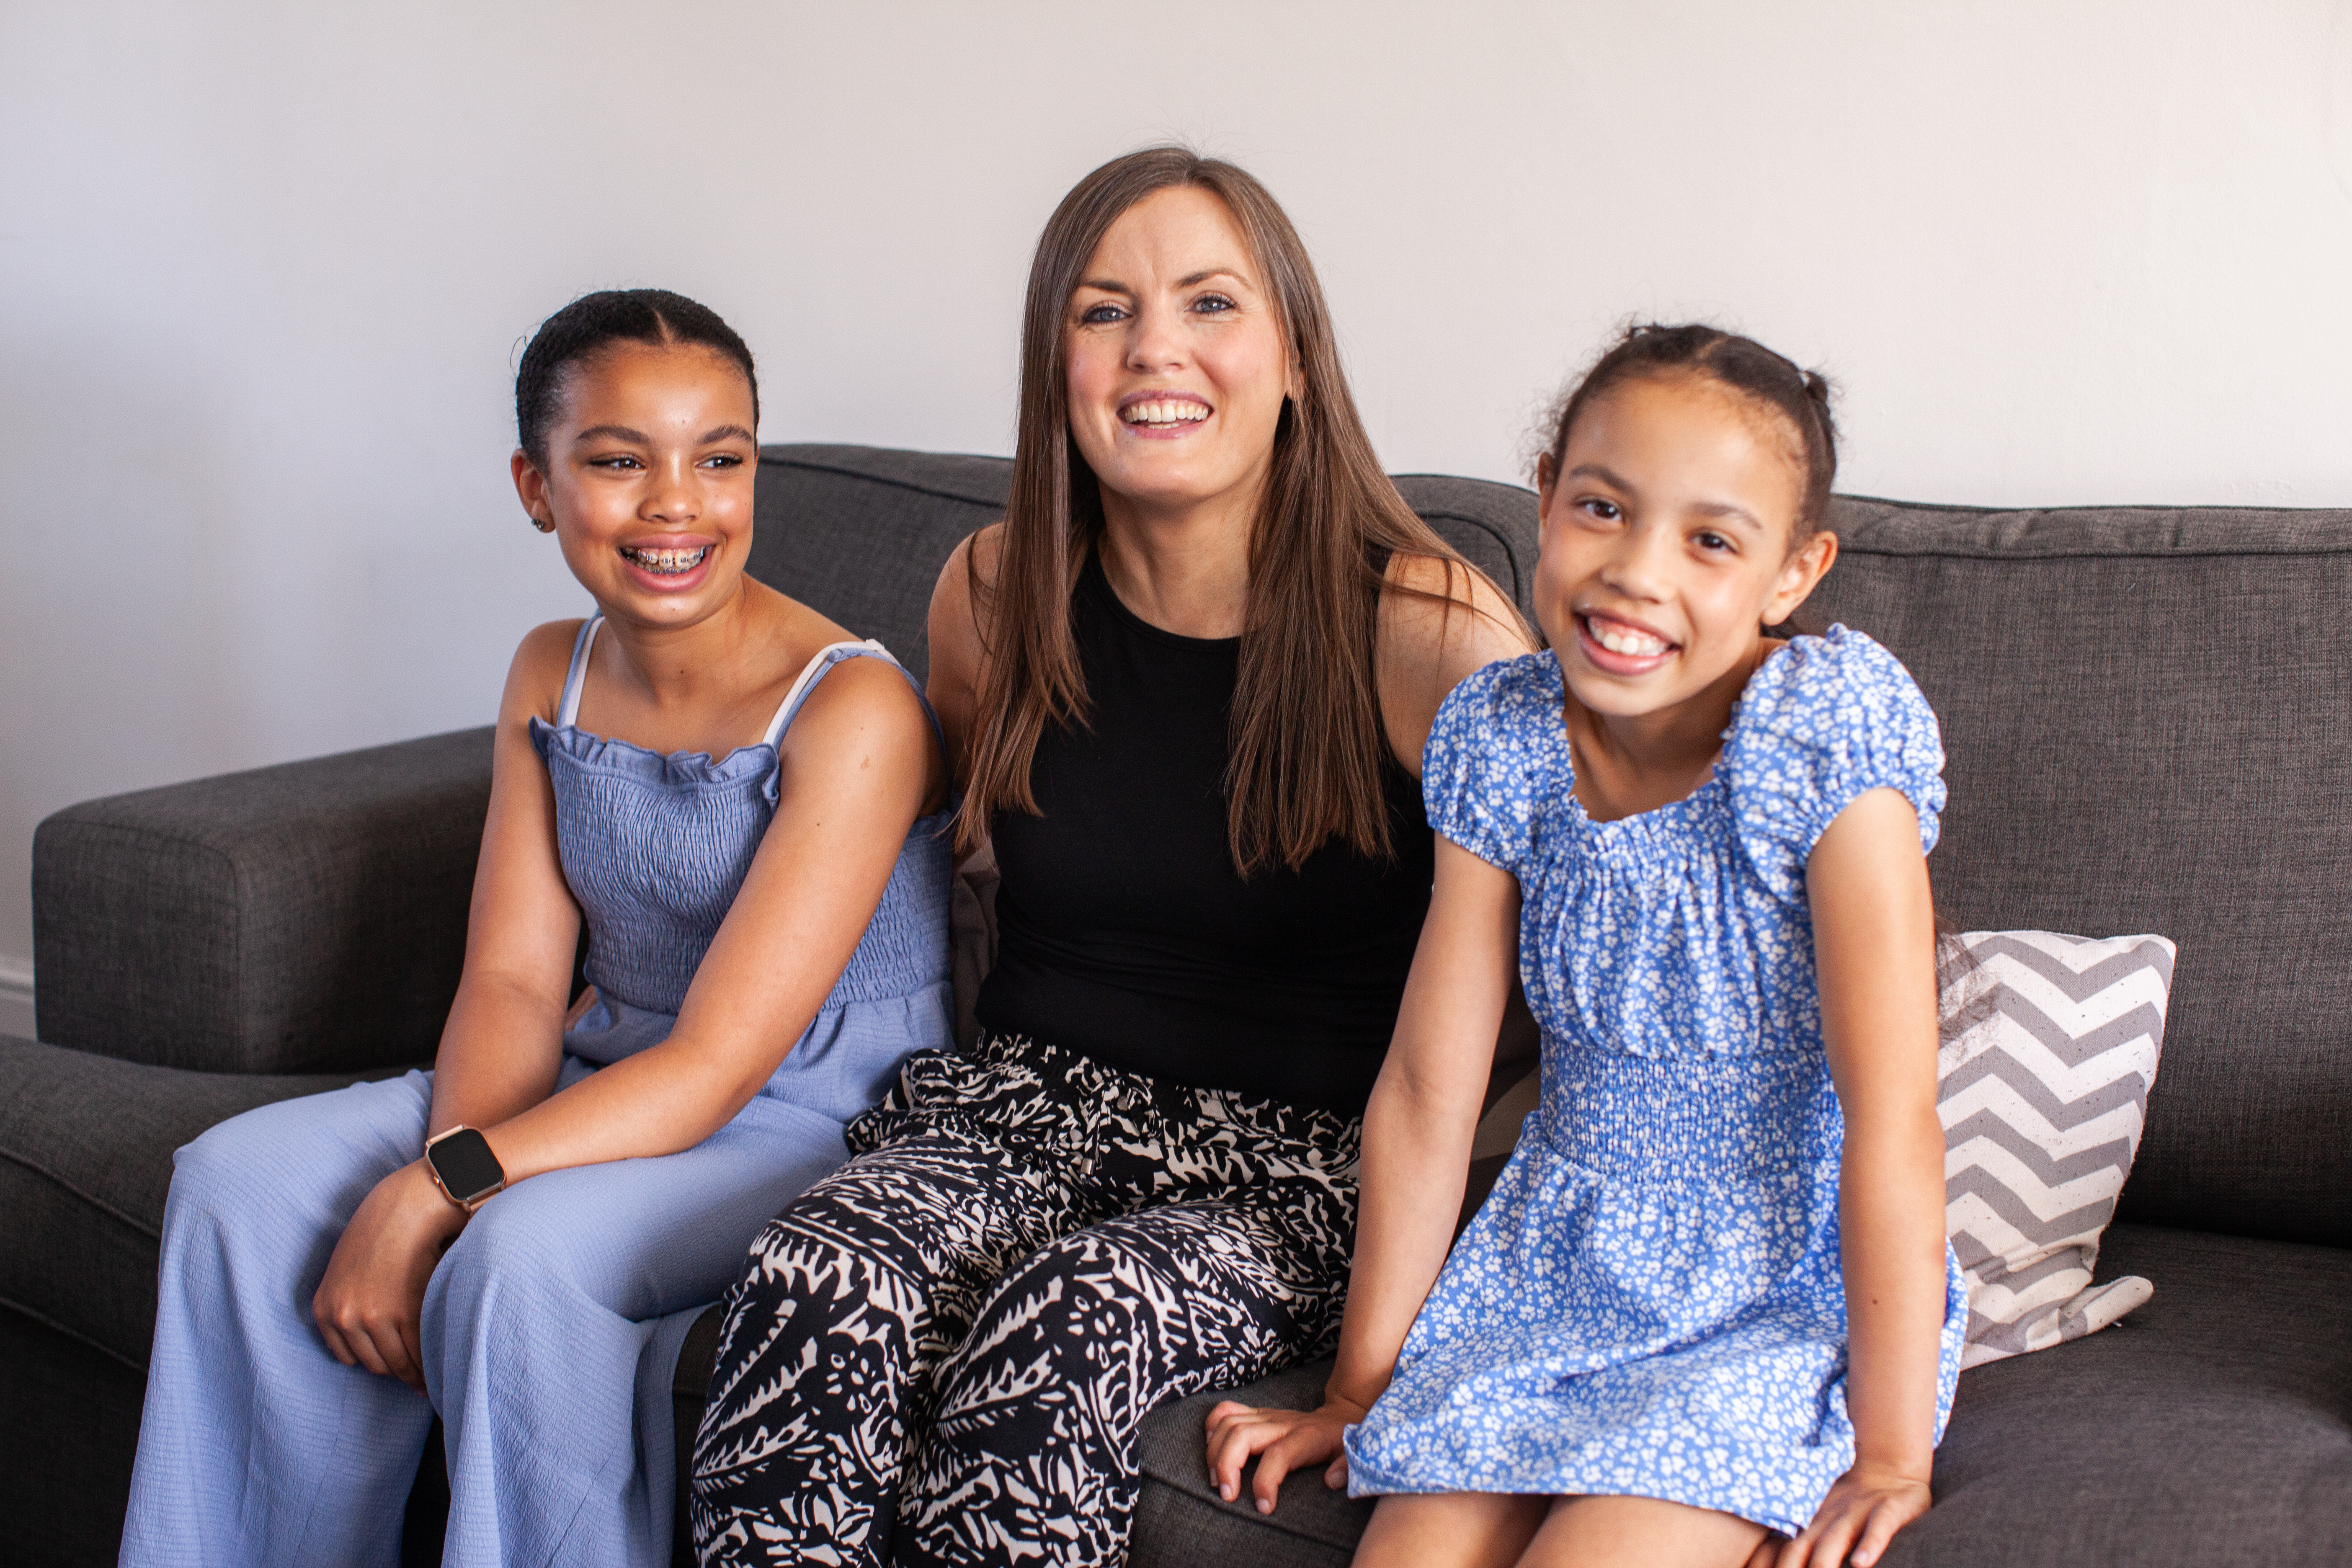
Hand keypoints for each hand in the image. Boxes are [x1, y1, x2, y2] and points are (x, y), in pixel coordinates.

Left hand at [312, 1160, 465, 1391]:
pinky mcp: (403, 1312)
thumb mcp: (347, 1270)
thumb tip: (371, 1341)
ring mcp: (372, 1317)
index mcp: (325, 1310)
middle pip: (376, 1364)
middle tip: (419, 1380)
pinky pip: (418, 1350)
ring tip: (433, 1379)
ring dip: (417, 1374)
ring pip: (398, 1363)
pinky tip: (441, 1362)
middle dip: (399, 1372)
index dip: (377, 1362)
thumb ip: (350, 1303)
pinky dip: (431, 1361)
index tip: (396, 1367)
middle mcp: (344, 1317)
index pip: (351, 1358)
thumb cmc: (383, 1231)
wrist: (408, 1204)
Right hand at [1203, 1395, 1366, 1514]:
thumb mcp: (1356, 1454)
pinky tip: (1211, 1449)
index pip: (1279, 1455)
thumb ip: (1348, 1467)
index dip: (1266, 1482)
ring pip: (1229, 1421)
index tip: (1264, 1508)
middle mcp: (1282, 1423)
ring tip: (1216, 1480)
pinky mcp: (1257, 1413)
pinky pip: (1225, 1410)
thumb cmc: (1344, 1440)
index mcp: (1306, 1437)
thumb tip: (1332, 1481)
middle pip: (1243, 1435)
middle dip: (1226, 1466)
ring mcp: (1267, 1415)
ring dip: (1214, 1451)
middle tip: (1226, 1495)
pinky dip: (1211, 1427)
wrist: (1341, 1413)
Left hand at [1775, 1463, 1932, 1566]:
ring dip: (1822, 1563)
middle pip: (1797, 1550)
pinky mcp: (1886, 1509)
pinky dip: (1869, 1545)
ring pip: (1833, 1541)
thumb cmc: (1849, 1507)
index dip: (1763, 1565)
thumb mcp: (1822, 1525)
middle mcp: (1825, 1521)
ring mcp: (1854, 1514)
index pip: (1775, 1550)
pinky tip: (1860, 1563)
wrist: (1886, 1470)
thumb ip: (1800, 1547)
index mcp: (1806, 1526)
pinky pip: (1877, 1528)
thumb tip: (1772, 1562)